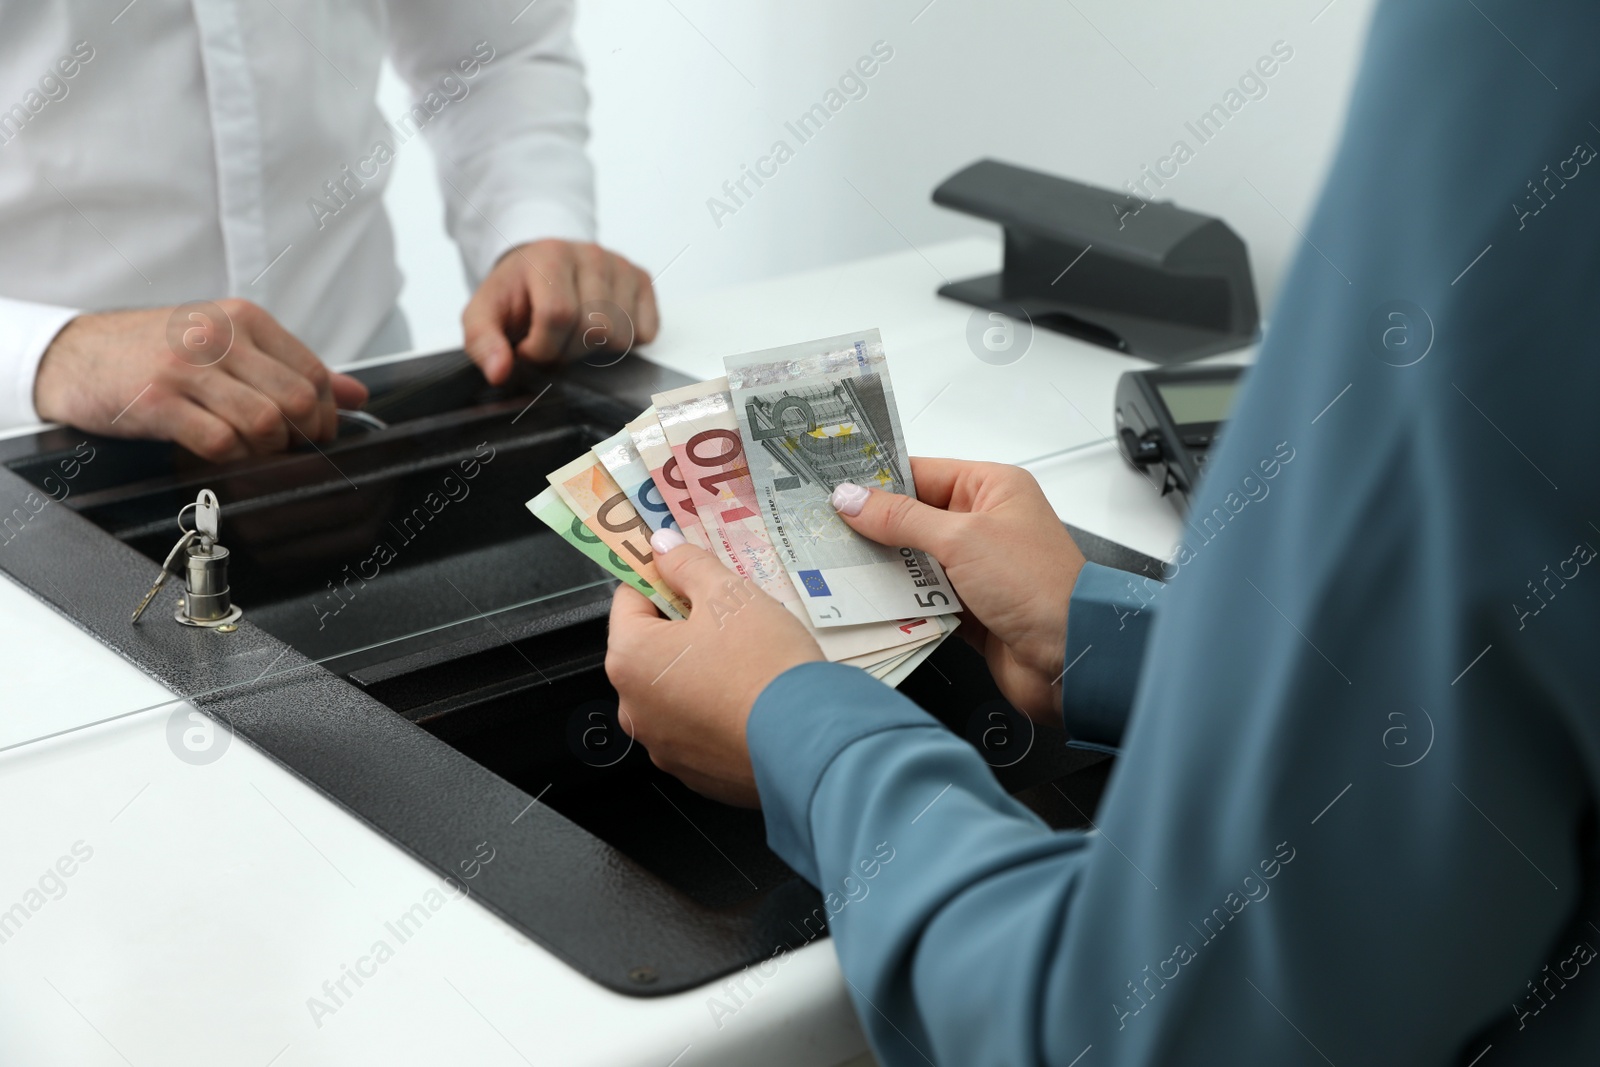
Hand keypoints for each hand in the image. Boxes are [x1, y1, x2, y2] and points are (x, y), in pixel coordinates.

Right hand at [33, 300, 367, 461]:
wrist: (73, 355)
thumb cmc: (155, 352)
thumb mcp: (227, 345)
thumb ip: (292, 368)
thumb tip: (356, 395)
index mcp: (244, 318)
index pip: (314, 373)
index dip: (325, 415)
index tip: (314, 433)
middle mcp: (219, 336)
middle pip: (297, 402)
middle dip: (299, 437)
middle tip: (280, 447)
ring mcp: (186, 367)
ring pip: (265, 424)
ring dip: (263, 450)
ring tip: (243, 447)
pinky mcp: (158, 401)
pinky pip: (220, 444)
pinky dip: (227, 458)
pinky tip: (214, 451)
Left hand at [463, 239, 659, 382]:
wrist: (538, 266)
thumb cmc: (516, 292)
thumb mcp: (484, 314)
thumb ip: (482, 342)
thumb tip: (500, 371)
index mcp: (550, 257)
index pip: (559, 315)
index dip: (542, 347)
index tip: (527, 348)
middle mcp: (591, 255)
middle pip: (594, 329)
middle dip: (568, 351)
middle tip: (551, 343)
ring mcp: (621, 266)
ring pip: (621, 336)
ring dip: (595, 350)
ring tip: (573, 336)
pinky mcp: (641, 280)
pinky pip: (645, 332)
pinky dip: (624, 342)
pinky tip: (600, 330)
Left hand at [605, 531, 822, 806]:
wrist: (810, 742)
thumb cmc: (764, 662)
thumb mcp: (729, 594)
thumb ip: (688, 564)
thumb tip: (662, 546)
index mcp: (629, 659)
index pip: (629, 600)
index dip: (663, 580)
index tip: (692, 576)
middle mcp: (633, 708)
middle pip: (649, 649)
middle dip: (683, 629)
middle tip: (731, 620)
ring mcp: (662, 747)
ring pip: (673, 692)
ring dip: (698, 673)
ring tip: (747, 663)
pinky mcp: (694, 774)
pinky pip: (697, 729)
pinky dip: (716, 713)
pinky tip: (751, 702)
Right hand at [833, 459, 1085, 723]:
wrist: (1071, 658)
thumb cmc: (1039, 586)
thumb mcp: (962, 538)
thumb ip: (901, 519)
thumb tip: (852, 499)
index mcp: (991, 489)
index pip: (921, 472)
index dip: (877, 480)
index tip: (832, 487)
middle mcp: (983, 525)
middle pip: (911, 519)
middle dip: (871, 529)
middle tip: (824, 531)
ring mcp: (975, 569)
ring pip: (912, 562)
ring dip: (882, 569)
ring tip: (837, 567)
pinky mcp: (968, 609)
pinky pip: (920, 599)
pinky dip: (898, 603)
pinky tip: (867, 602)